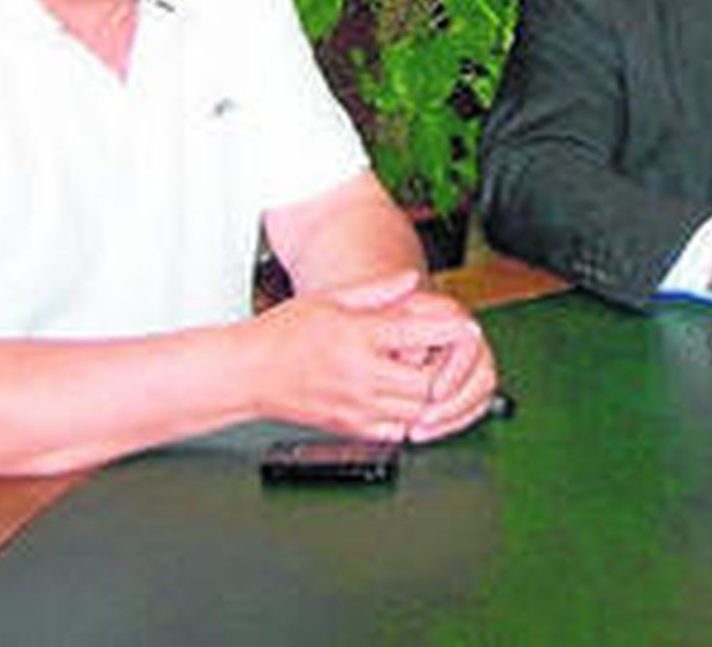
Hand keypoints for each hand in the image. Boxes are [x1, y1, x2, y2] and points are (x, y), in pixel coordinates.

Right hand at [252, 270, 497, 440]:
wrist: (247, 373)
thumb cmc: (283, 333)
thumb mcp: (331, 298)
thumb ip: (378, 290)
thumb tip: (412, 279)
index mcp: (359, 337)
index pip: (420, 334)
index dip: (450, 329)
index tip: (465, 324)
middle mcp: (361, 375)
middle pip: (428, 380)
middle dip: (446, 368)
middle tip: (448, 354)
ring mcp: (356, 407)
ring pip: (418, 410)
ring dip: (432, 394)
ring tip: (431, 375)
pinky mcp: (350, 429)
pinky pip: (397, 432)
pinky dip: (411, 418)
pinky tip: (408, 401)